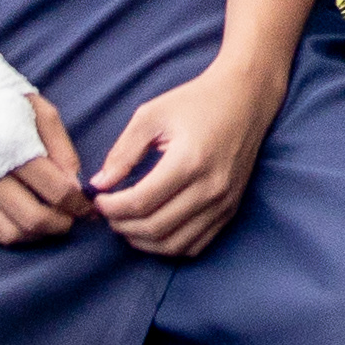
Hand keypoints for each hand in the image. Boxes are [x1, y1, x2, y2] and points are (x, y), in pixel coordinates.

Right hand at [0, 95, 85, 246]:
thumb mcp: (38, 110)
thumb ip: (61, 147)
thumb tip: (75, 184)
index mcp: (13, 149)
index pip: (56, 191)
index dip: (78, 204)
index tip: (88, 207)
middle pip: (34, 219)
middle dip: (60, 224)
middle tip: (71, 218)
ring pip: (10, 233)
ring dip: (35, 234)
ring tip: (48, 219)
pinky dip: (5, 234)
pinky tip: (17, 218)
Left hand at [84, 60, 282, 259]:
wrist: (246, 98)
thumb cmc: (196, 101)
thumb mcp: (151, 114)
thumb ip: (123, 151)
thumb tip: (99, 185)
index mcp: (189, 161)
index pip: (140, 202)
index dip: (111, 208)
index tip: (99, 199)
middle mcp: (210, 187)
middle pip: (155, 228)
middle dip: (122, 226)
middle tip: (109, 213)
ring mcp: (223, 202)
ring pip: (174, 245)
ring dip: (143, 242)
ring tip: (127, 224)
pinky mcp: (230, 209)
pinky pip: (195, 246)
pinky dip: (169, 246)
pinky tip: (154, 231)